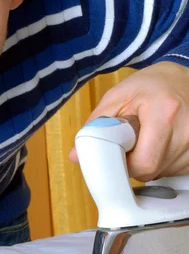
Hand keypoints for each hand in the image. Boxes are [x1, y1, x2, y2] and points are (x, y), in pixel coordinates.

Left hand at [69, 61, 188, 179]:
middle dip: (134, 163)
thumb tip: (76, 156)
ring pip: (163, 173)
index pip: (143, 162)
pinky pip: (176, 171)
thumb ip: (96, 126)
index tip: (116, 155)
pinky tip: (162, 143)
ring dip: (149, 162)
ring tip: (149, 138)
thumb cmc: (151, 85)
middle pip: (152, 170)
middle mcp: (186, 130)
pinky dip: (164, 163)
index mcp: (165, 112)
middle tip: (130, 143)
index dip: (125, 165)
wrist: (184, 80)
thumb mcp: (118, 96)